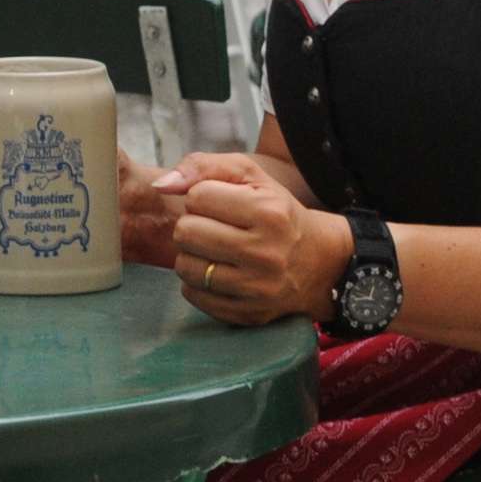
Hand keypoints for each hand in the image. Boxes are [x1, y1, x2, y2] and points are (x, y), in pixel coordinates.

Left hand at [163, 153, 346, 327]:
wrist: (320, 262)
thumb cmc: (276, 211)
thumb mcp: (249, 175)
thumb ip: (202, 166)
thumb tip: (160, 185)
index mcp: (268, 211)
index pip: (197, 197)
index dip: (201, 197)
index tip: (219, 204)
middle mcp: (265, 252)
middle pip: (186, 232)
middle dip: (192, 226)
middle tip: (212, 228)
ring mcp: (258, 288)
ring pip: (185, 267)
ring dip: (191, 255)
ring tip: (213, 250)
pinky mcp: (249, 314)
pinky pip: (194, 296)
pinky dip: (197, 283)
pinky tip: (217, 272)